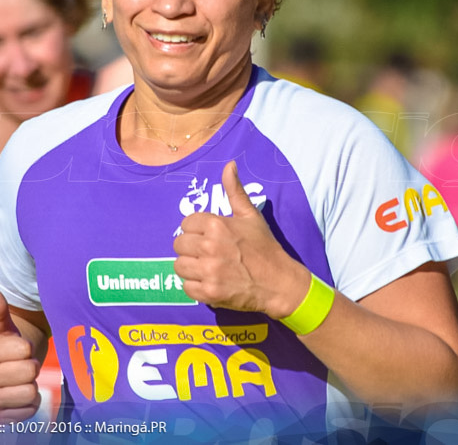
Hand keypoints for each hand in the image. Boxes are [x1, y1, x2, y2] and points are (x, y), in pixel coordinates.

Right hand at [0, 289, 41, 422]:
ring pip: (30, 392)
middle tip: (20, 365)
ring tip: (20, 379)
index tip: (17, 349)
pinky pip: (28, 412)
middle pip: (30, 371)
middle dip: (30, 366)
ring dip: (31, 385)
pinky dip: (30, 403)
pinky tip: (20, 395)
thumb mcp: (0, 329)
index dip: (25, 348)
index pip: (24, 349)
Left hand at [173, 160, 310, 318]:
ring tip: (208, 268)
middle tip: (209, 254)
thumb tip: (229, 164)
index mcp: (216, 224)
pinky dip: (196, 287)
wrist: (278, 282)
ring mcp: (209, 271)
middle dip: (191, 249)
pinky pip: (186, 287)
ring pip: (179, 266)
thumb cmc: (264, 247)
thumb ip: (235, 190)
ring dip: (191, 268)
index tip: (210, 237)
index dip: (197, 231)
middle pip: (179, 245)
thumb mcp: (250, 215)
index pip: (186, 224)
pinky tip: (211, 282)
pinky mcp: (209, 292)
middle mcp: (209, 246)